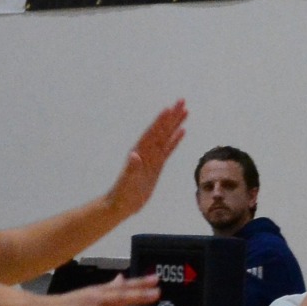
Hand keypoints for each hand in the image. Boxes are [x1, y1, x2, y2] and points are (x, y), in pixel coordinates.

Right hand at [25, 275, 158, 305]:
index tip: (155, 280)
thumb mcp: (87, 293)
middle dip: (137, 295)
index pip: (122, 286)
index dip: (139, 283)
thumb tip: (122, 278)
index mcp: (97, 292)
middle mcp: (93, 299)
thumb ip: (107, 288)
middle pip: (119, 297)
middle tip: (155, 294)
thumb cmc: (63, 304)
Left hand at [105, 102, 188, 223]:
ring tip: (185, 111)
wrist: (121, 204)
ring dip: (175, 124)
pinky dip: (175, 140)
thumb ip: (131, 168)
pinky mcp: (157, 165)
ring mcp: (152, 157)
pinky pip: (168, 149)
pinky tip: (182, 132)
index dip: (160, 121)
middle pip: (161, 130)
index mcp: (139, 152)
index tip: (169, 108)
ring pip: (166, 136)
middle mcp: (146, 151)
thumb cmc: (122, 194)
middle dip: (171, 116)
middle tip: (182, 101)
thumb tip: (134, 155)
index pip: (152, 133)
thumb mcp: (126, 182)